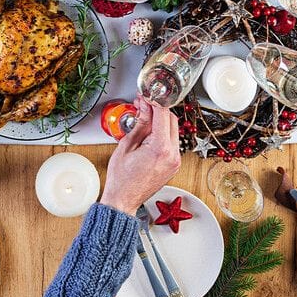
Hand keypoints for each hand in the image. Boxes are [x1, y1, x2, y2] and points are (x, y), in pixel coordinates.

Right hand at [99, 96, 180, 214]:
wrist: (123, 200)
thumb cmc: (121, 179)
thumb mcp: (127, 145)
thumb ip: (140, 123)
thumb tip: (145, 107)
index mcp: (161, 149)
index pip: (163, 115)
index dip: (154, 101)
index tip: (147, 96)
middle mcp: (173, 155)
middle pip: (171, 120)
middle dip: (158, 110)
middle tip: (143, 104)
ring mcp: (175, 161)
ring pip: (173, 130)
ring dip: (160, 121)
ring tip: (143, 118)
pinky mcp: (174, 164)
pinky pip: (172, 142)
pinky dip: (162, 133)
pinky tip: (149, 132)